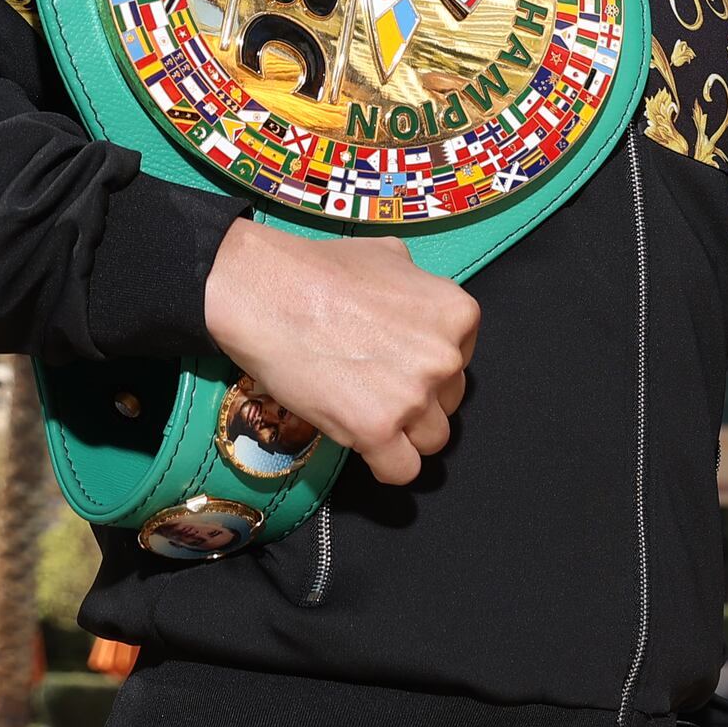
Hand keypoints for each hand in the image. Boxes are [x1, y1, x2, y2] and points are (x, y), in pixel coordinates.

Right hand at [203, 219, 477, 484]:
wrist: (266, 293)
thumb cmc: (320, 271)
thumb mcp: (391, 256)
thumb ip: (420, 287)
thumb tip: (419, 302)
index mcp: (457, 315)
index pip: (461, 361)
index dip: (428, 367)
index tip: (399, 363)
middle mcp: (445, 357)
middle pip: (448, 402)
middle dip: (417, 399)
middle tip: (375, 385)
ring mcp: (413, 396)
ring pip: (432, 440)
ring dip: (404, 434)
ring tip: (367, 413)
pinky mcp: (376, 429)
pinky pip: (402, 470)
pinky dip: (386, 465)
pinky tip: (365, 445)